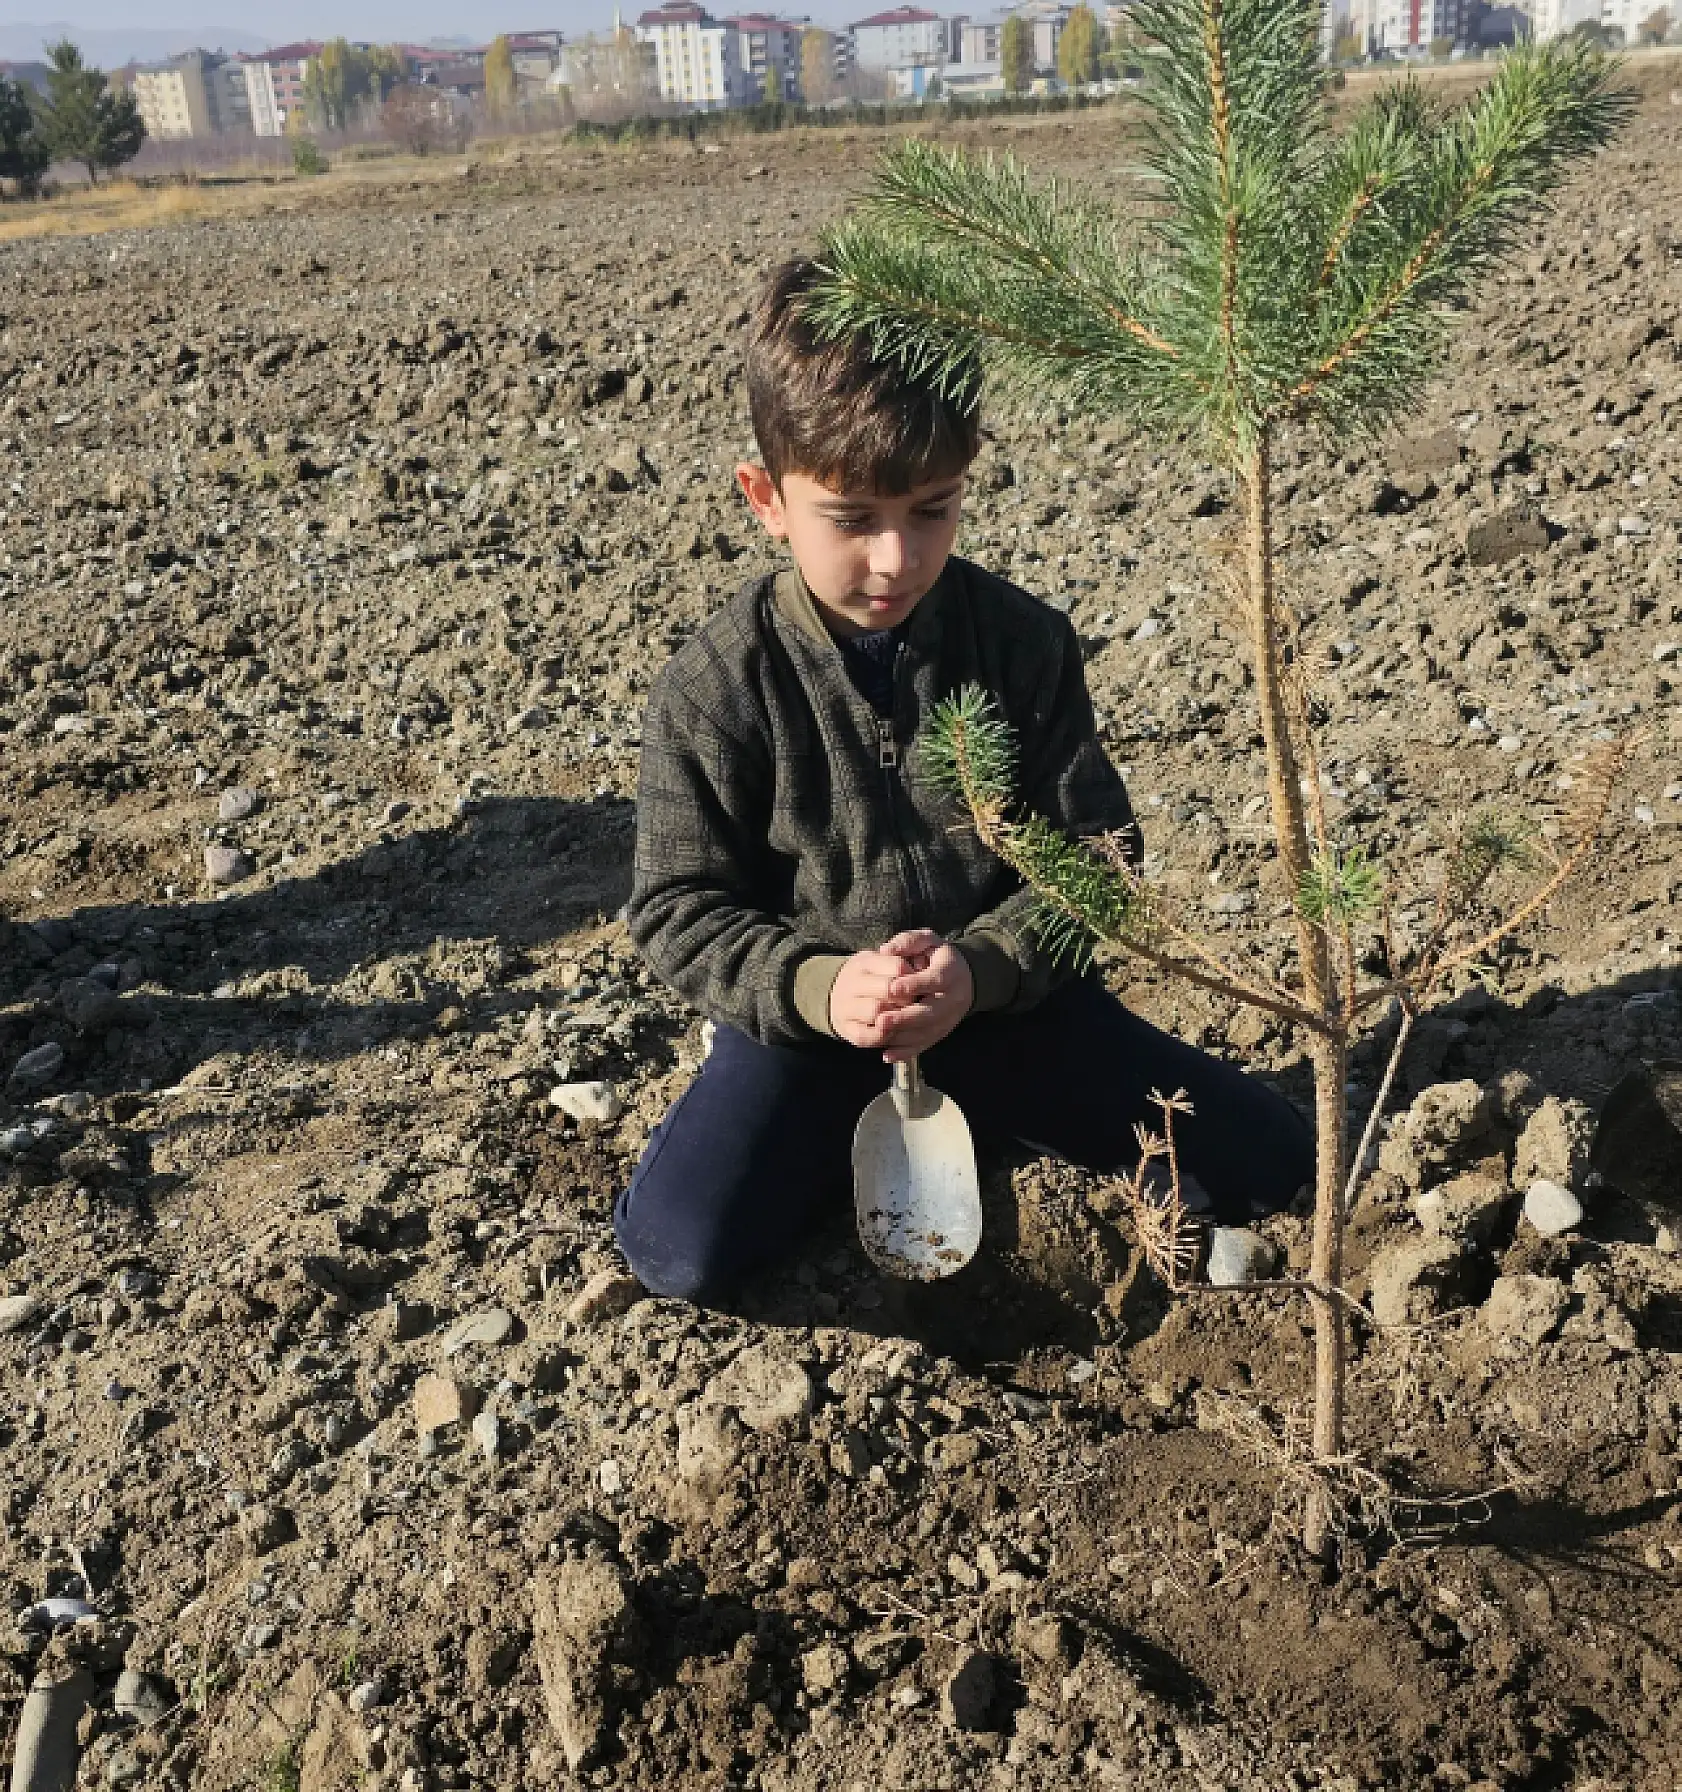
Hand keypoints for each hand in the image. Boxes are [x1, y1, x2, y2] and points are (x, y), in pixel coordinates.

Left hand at [828, 928, 973, 1061]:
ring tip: (880, 1036)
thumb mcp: (928, 941)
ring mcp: (949, 1018)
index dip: (915, 984)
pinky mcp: (942, 1032)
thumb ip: (908, 941)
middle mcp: (953, 998)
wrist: (964, 977)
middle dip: (905, 1018)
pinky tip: (887, 1055)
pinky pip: (925, 1045)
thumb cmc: (937, 956)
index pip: (934, 980)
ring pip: (927, 1032)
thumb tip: (886, 950)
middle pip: (931, 1012)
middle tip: (881, 1020)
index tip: (893, 988)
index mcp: (951, 972)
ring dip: (903, 1037)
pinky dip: (906, 1052)